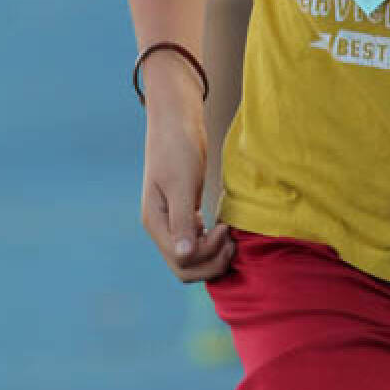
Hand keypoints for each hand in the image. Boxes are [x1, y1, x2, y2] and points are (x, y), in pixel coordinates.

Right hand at [141, 85, 233, 282]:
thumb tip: (184, 255)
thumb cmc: (178, 148)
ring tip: (232, 235)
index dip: (207, 254)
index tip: (224, 229)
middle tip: (233, 239)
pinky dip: (213, 242)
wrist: (177, 122)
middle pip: (186, 267)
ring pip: (192, 257)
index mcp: (156, 223)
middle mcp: (162, 227)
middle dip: (212, 261)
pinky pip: (198, 240)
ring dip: (214, 254)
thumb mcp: (183, 183)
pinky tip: (225, 228)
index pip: (181, 261)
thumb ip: (182, 220)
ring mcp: (173, 221)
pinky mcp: (186, 212)